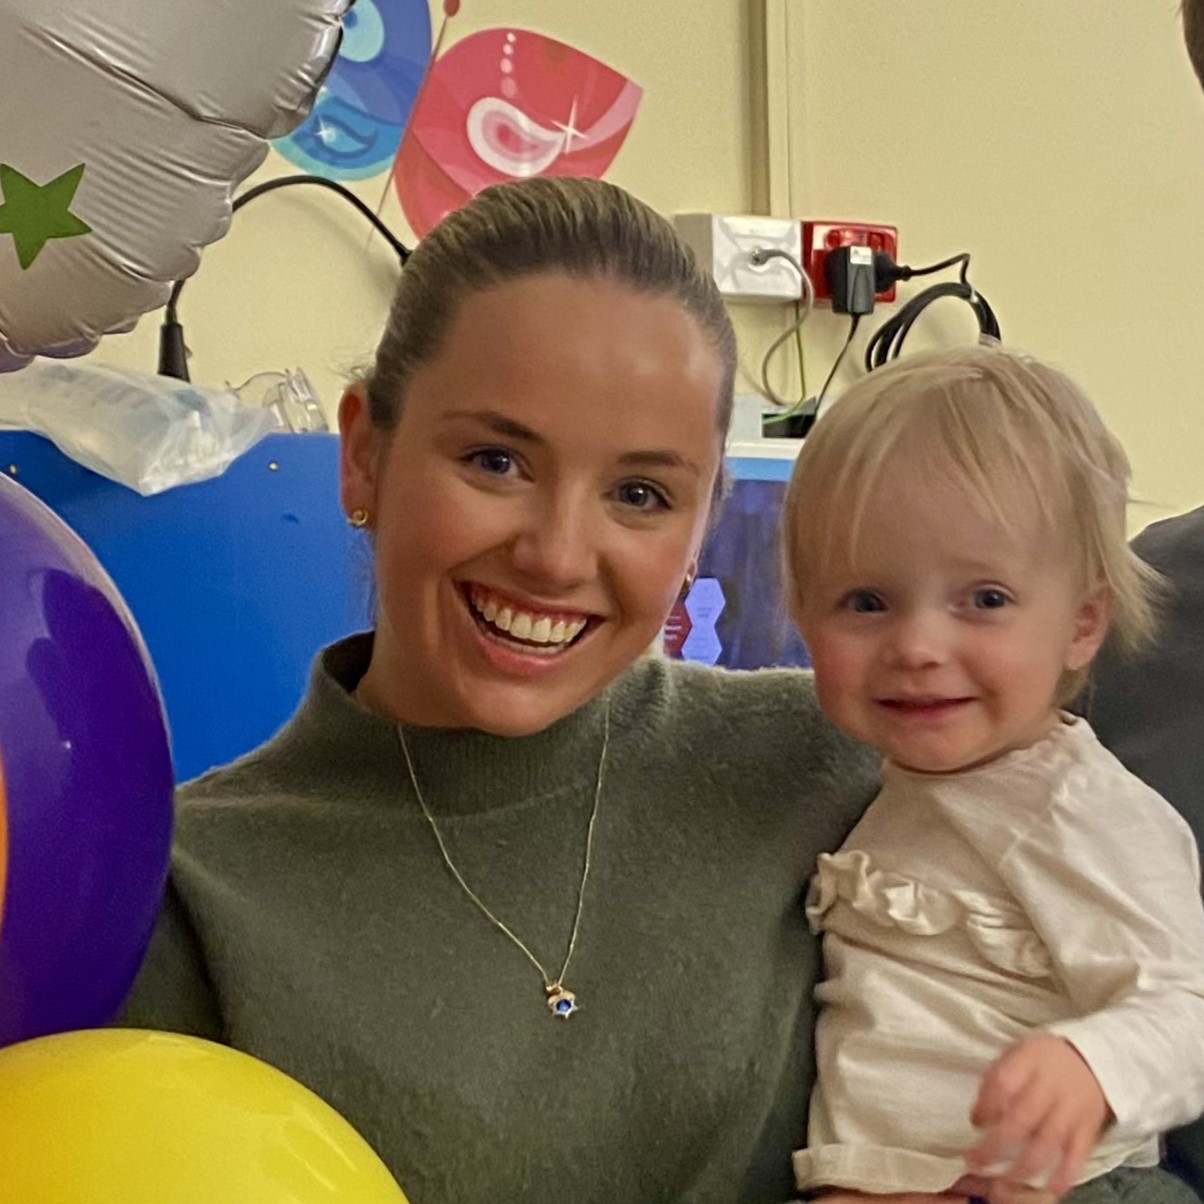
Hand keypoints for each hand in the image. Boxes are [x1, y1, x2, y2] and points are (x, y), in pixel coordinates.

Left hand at [967, 1034, 1109, 1196]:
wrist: (1092, 1060)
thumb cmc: (1043, 1059)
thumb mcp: (1017, 1051)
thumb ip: (997, 1077)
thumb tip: (979, 1113)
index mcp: (1030, 1060)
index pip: (1004, 1083)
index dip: (987, 1105)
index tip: (974, 1122)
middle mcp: (1052, 1086)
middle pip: (1022, 1119)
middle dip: (995, 1145)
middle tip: (975, 1163)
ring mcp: (1072, 1110)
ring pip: (1047, 1143)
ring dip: (1022, 1168)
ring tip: (1002, 1185)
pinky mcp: (1088, 1130)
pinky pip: (1076, 1157)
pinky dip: (1063, 1177)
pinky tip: (1047, 1192)